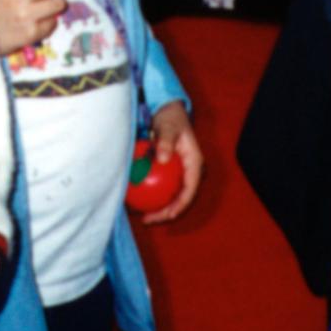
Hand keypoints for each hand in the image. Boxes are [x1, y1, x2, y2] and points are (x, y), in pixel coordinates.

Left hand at [141, 101, 202, 224]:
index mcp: (195, 163)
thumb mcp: (168, 127)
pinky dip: (151, 195)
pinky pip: (161, 187)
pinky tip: (135, 201)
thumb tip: (163, 159)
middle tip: (147, 219)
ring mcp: (179, 173)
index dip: (180, 206)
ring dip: (158, 207)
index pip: (190, 190)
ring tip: (141, 216)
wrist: (168, 111)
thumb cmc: (170, 118)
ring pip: (171, 195)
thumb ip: (166, 141)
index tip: (166, 215)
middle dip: (167, 213)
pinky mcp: (169, 172)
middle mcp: (189, 171)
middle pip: (181, 198)